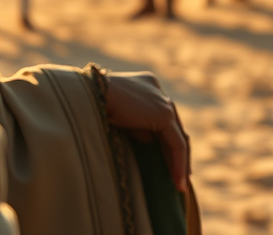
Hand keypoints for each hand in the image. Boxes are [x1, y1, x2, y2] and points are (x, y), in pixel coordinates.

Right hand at [105, 72, 189, 192]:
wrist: (91, 94)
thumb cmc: (97, 105)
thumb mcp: (121, 117)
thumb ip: (138, 126)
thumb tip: (151, 141)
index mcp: (148, 87)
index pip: (163, 119)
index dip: (167, 140)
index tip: (169, 161)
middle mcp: (159, 92)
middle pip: (175, 128)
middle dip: (179, 154)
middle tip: (181, 177)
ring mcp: (164, 102)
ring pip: (179, 137)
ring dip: (181, 163)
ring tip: (180, 185)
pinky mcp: (164, 114)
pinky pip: (176, 143)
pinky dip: (178, 163)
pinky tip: (177, 181)